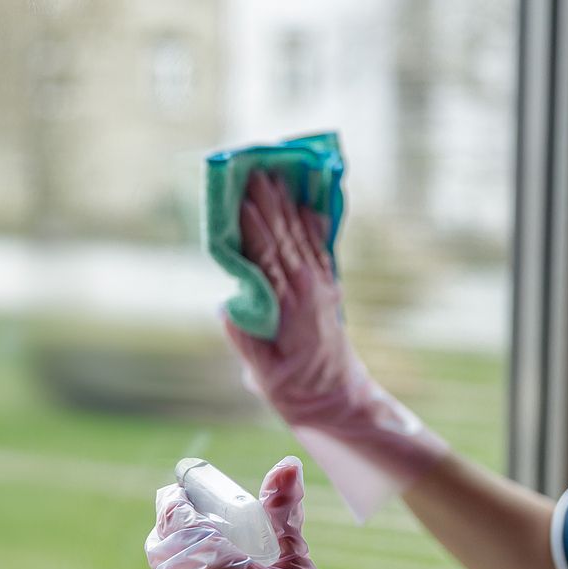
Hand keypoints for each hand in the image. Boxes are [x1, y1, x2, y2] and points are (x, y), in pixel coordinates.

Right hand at [224, 170, 361, 425]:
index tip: (241, 197)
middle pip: (285, 237)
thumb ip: (247, 341)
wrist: (339, 401)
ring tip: (277, 173)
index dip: (254, 227)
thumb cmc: (296, 391)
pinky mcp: (329, 288)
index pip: (267, 258)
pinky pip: (319, 248)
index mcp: (290, 308)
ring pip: (302, 236)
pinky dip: (313, 222)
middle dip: (269, 202)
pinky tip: (308, 202)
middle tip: (255, 167)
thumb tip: (227, 307)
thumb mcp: (264, 375)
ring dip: (288, 204)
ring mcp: (322, 287)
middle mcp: (309, 290)